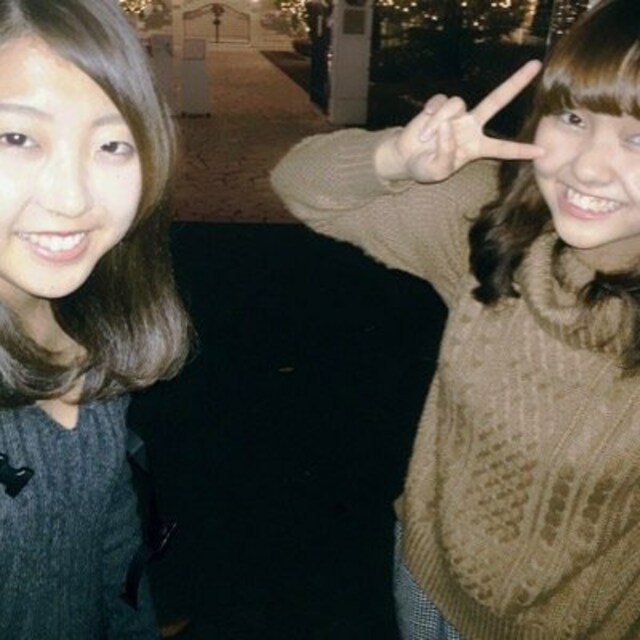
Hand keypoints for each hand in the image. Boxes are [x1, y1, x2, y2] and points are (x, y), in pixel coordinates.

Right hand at [374, 60, 544, 182]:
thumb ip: (445, 153)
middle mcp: (471, 126)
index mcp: (476, 147)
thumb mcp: (437, 171)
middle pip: (497, 100)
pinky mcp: (439, 106)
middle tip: (536, 65)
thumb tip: (447, 125)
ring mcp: (456, 114)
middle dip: (516, 83)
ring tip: (426, 138)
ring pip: (457, 104)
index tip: (542, 151)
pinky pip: (440, 103)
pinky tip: (423, 125)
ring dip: (440, 121)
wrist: (404, 157)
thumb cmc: (424, 167)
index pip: (503, 148)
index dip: (521, 151)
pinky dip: (431, 115)